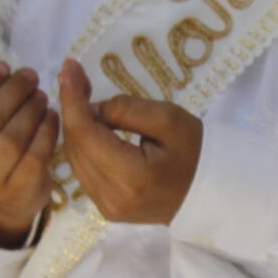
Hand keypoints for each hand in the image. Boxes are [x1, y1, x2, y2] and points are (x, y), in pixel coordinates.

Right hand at [0, 48, 57, 247]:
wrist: (0, 198)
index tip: (4, 66)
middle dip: (13, 91)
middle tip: (31, 75)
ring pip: (12, 138)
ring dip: (31, 109)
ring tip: (41, 94)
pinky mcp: (17, 191)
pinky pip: (35, 155)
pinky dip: (46, 131)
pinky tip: (51, 116)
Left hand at [59, 61, 202, 224]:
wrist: (210, 191)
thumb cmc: (195, 151)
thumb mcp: (168, 118)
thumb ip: (125, 109)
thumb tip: (90, 108)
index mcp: (131, 176)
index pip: (85, 133)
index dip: (71, 99)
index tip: (68, 67)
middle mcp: (112, 198)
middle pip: (75, 146)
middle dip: (71, 109)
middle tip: (74, 76)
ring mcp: (108, 208)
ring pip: (75, 159)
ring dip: (75, 126)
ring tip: (81, 97)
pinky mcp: (107, 209)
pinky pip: (83, 171)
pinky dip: (82, 145)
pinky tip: (90, 125)